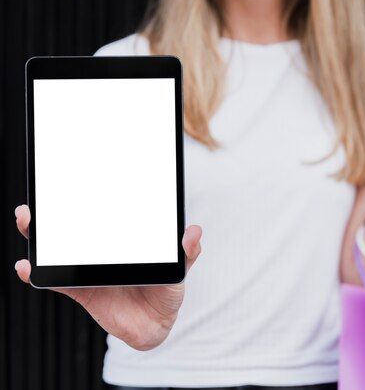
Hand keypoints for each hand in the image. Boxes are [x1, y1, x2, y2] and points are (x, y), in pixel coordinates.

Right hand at [14, 204, 201, 350]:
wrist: (156, 326)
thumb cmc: (166, 292)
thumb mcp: (179, 268)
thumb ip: (186, 251)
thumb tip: (193, 232)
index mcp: (123, 244)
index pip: (101, 218)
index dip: (85, 202)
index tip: (70, 183)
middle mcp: (102, 254)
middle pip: (72, 230)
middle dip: (52, 214)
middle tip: (37, 202)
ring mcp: (89, 271)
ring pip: (59, 251)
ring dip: (41, 237)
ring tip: (28, 222)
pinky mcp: (82, 291)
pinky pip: (57, 282)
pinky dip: (39, 275)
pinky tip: (26, 267)